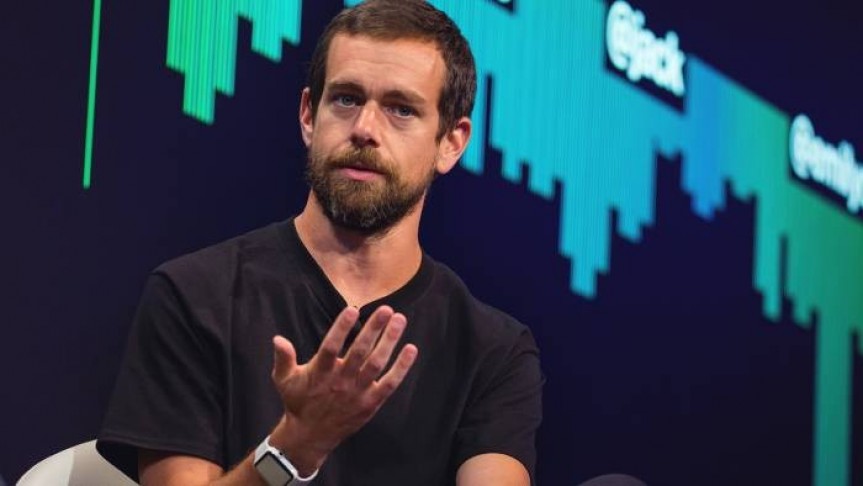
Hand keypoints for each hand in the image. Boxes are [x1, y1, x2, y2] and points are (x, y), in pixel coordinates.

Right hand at [269, 306, 417, 473]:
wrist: (310, 436)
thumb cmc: (298, 402)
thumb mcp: (284, 380)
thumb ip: (283, 358)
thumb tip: (277, 339)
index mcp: (320, 373)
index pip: (331, 347)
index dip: (341, 328)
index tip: (352, 309)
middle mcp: (340, 381)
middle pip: (359, 352)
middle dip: (374, 329)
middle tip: (386, 309)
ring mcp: (357, 392)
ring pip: (377, 364)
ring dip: (390, 341)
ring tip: (400, 320)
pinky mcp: (371, 403)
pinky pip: (390, 383)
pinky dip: (402, 367)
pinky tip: (411, 349)